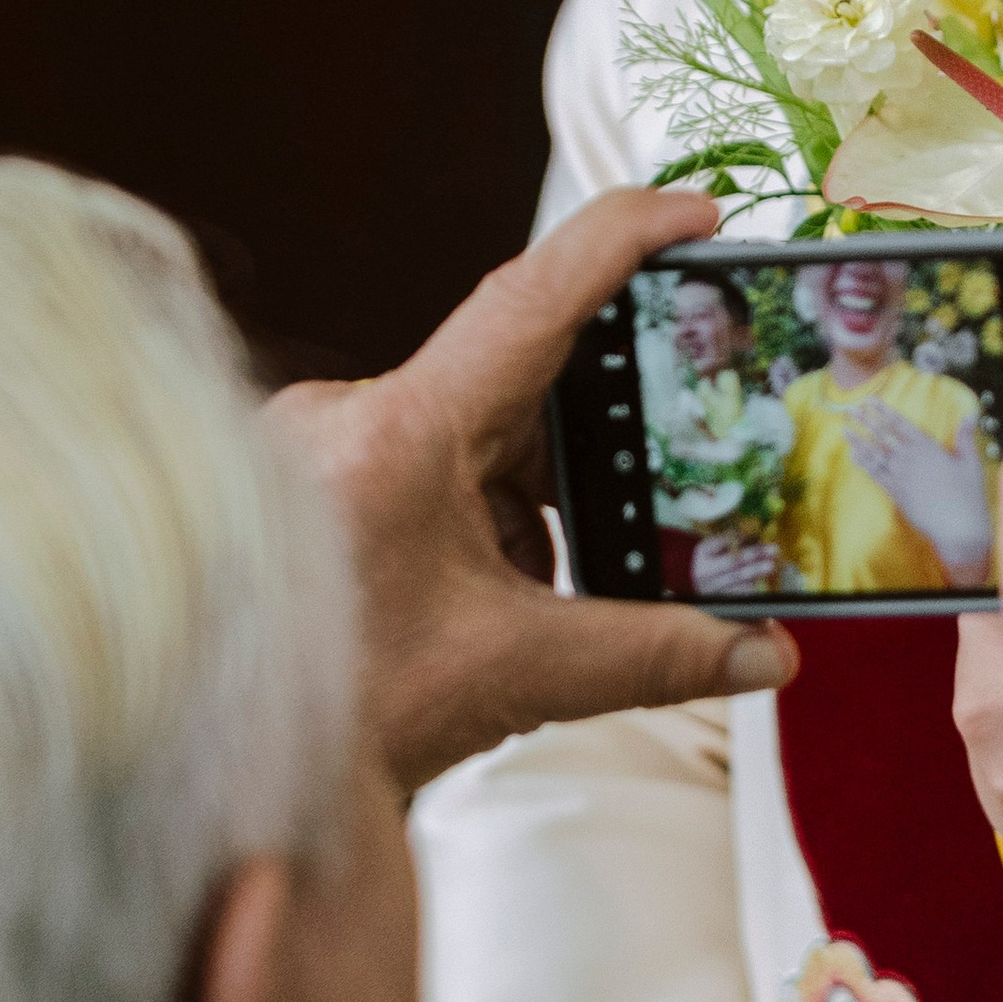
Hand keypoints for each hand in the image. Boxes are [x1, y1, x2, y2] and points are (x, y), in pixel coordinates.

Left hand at [268, 188, 795, 793]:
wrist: (233, 790)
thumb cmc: (350, 720)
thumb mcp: (522, 674)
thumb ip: (657, 654)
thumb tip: (769, 650)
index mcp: (397, 437)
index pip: (530, 298)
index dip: (620, 239)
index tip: (696, 211)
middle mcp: (348, 418)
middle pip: (513, 380)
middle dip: (585, 441)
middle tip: (644, 478)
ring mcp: (324, 444)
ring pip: (473, 428)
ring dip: (526, 495)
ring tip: (524, 591)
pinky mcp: (317, 475)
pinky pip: (430, 460)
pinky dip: (482, 514)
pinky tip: (480, 594)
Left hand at [843, 395, 994, 581]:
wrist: (957, 525)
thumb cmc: (967, 494)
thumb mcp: (971, 462)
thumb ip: (965, 438)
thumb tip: (969, 416)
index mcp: (927, 447)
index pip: (901, 424)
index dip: (884, 411)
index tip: (871, 401)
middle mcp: (910, 458)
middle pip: (883, 436)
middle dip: (866, 421)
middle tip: (851, 410)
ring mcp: (900, 476)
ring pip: (874, 454)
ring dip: (858, 441)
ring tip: (845, 430)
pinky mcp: (896, 493)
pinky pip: (875, 475)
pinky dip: (863, 464)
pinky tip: (853, 456)